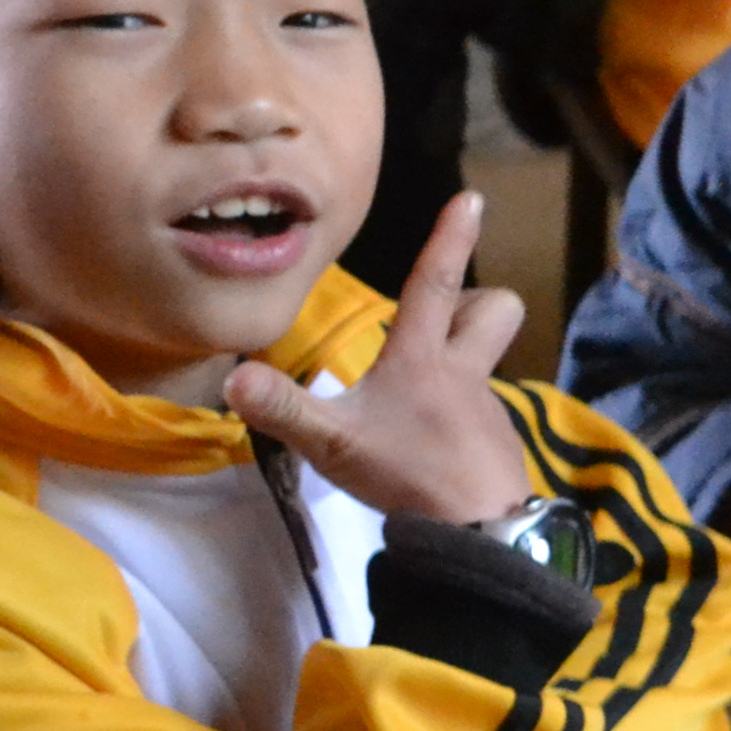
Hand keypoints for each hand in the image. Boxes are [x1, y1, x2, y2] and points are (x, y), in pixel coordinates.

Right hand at [226, 191, 533, 523]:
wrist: (481, 532)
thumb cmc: (410, 475)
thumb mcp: (333, 444)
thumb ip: (283, 409)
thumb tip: (233, 376)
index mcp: (423, 358)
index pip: (436, 283)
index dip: (450, 239)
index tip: (473, 198)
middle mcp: (465, 372)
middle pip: (496, 309)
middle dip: (476, 301)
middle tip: (440, 319)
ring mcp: (487, 407)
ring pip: (490, 359)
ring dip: (462, 359)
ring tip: (416, 391)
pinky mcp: (498, 443)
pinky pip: (482, 410)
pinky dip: (459, 414)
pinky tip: (431, 444)